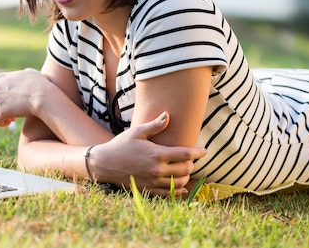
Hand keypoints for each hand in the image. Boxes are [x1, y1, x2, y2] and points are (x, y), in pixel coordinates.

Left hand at [0, 68, 53, 126]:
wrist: (43, 96)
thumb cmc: (41, 85)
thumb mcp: (32, 73)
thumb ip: (24, 73)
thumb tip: (25, 73)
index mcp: (1, 78)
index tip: (6, 100)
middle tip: (11, 111)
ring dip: (0, 114)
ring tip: (11, 118)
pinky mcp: (1, 111)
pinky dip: (1, 123)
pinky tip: (8, 123)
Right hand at [89, 112, 206, 196]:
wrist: (104, 163)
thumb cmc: (121, 145)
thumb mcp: (137, 132)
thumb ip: (155, 125)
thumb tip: (168, 115)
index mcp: (157, 154)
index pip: (185, 154)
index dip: (198, 152)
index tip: (204, 150)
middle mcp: (157, 170)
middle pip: (185, 169)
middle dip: (192, 164)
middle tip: (192, 159)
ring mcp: (153, 182)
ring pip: (179, 183)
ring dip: (186, 177)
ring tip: (185, 170)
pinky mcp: (148, 190)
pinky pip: (168, 193)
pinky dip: (177, 190)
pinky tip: (180, 186)